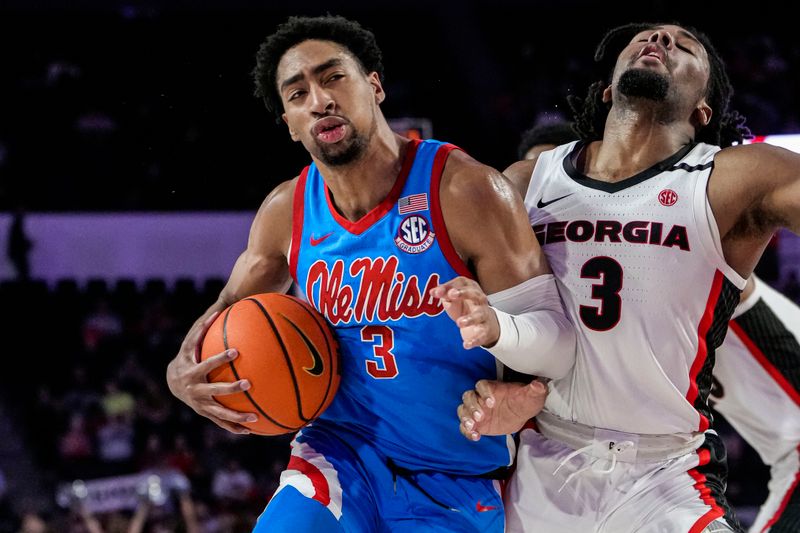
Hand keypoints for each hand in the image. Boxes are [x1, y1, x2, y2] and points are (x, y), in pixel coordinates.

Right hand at [166, 311, 256, 433]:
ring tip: (254, 418)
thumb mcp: (190, 345)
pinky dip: (234, 427)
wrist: (172, 381)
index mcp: (192, 371)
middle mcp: (195, 389)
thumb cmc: (187, 357)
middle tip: (248, 384)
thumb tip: (220, 308)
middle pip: (214, 390)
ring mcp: (200, 404)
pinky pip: (220, 422)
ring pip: (219, 412)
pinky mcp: (205, 413)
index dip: (220, 358)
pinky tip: (251, 431)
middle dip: (231, 388)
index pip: (207, 364)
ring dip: (236, 416)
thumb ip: (203, 330)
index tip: (235, 351)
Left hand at [431, 277, 499, 348]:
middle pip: (474, 294)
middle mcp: (479, 299)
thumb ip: (444, 294)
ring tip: (459, 323)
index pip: (461, 283)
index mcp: (470, 288)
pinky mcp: (486, 329)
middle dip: (463, 293)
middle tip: (452, 295)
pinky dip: (474, 340)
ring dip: (470, 318)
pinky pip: (481, 334)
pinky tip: (466, 344)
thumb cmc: (465, 306)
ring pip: (480, 314)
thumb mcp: (453, 298)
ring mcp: (484, 314)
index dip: (449, 286)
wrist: (485, 323)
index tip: (437, 292)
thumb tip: (433, 292)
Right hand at [457, 379, 547, 440]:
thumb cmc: (523, 401)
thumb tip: (538, 385)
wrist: (520, 414)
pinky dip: (467, 432)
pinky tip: (476, 437)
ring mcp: (476, 410)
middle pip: (468, 397)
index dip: (484, 392)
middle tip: (480, 416)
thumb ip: (534, 390)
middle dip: (472, 406)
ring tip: (472, 426)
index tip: (492, 402)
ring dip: (465, 418)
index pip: (481, 385)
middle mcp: (481, 398)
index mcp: (492, 388)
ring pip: (463, 410)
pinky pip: (465, 426)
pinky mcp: (476, 424)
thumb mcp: (531, 396)